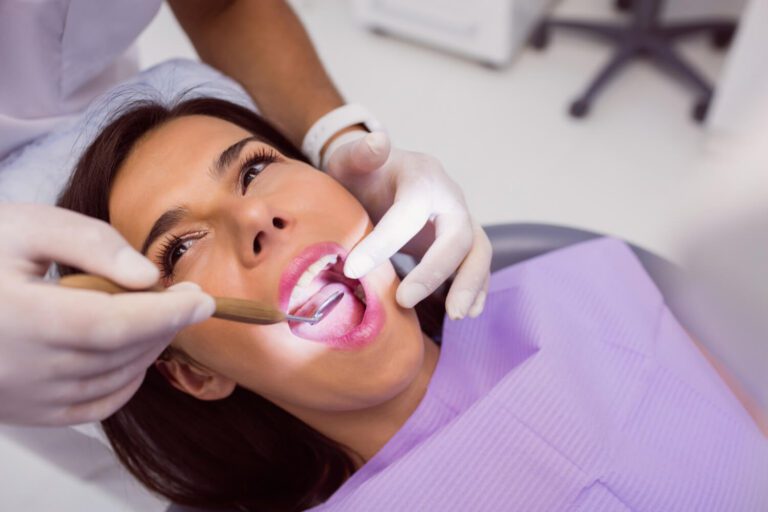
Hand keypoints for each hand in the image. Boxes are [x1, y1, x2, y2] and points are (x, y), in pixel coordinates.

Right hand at [0, 204, 214, 425]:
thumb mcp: (26, 225)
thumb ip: (90, 243)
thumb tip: (147, 276)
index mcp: (17, 316)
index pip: (113, 324)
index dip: (166, 314)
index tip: (204, 299)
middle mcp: (19, 366)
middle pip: (120, 352)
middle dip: (166, 325)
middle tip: (188, 298)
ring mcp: (21, 396)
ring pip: (114, 379)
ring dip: (150, 348)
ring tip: (160, 315)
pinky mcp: (24, 410)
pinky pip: (94, 407)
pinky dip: (127, 382)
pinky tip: (135, 353)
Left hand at [326, 132, 491, 319]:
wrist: (379, 178)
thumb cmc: (363, 173)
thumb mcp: (351, 159)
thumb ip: (360, 153)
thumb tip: (377, 140)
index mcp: (422, 178)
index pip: (409, 212)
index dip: (384, 242)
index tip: (353, 269)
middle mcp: (450, 200)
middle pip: (458, 235)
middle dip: (437, 271)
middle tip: (406, 300)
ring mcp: (460, 223)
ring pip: (478, 253)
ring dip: (470, 285)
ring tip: (455, 316)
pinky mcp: (460, 245)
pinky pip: (476, 266)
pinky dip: (476, 290)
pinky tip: (465, 313)